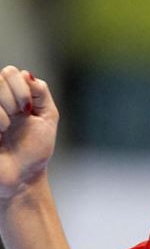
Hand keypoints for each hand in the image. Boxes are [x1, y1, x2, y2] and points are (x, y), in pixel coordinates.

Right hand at [0, 65, 58, 199]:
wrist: (22, 175)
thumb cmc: (34, 149)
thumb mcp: (47, 118)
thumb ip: (41, 94)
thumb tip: (29, 75)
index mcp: (12, 96)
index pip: (11, 72)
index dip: (21, 88)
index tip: (28, 109)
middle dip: (13, 98)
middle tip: (18, 117)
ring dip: (3, 109)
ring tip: (6, 128)